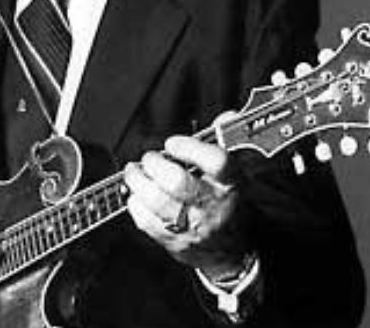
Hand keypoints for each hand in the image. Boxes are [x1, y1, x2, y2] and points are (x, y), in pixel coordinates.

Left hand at [124, 135, 250, 276]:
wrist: (233, 251)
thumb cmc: (228, 203)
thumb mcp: (235, 172)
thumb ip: (225, 140)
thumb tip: (225, 117)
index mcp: (230, 184)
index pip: (215, 162)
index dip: (189, 147)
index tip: (172, 143)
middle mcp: (212, 206)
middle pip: (178, 182)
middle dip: (155, 164)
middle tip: (149, 158)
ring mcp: (193, 227)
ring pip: (157, 202)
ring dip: (138, 182)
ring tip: (134, 172)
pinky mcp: (174, 242)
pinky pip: (146, 222)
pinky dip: (136, 204)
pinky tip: (138, 195)